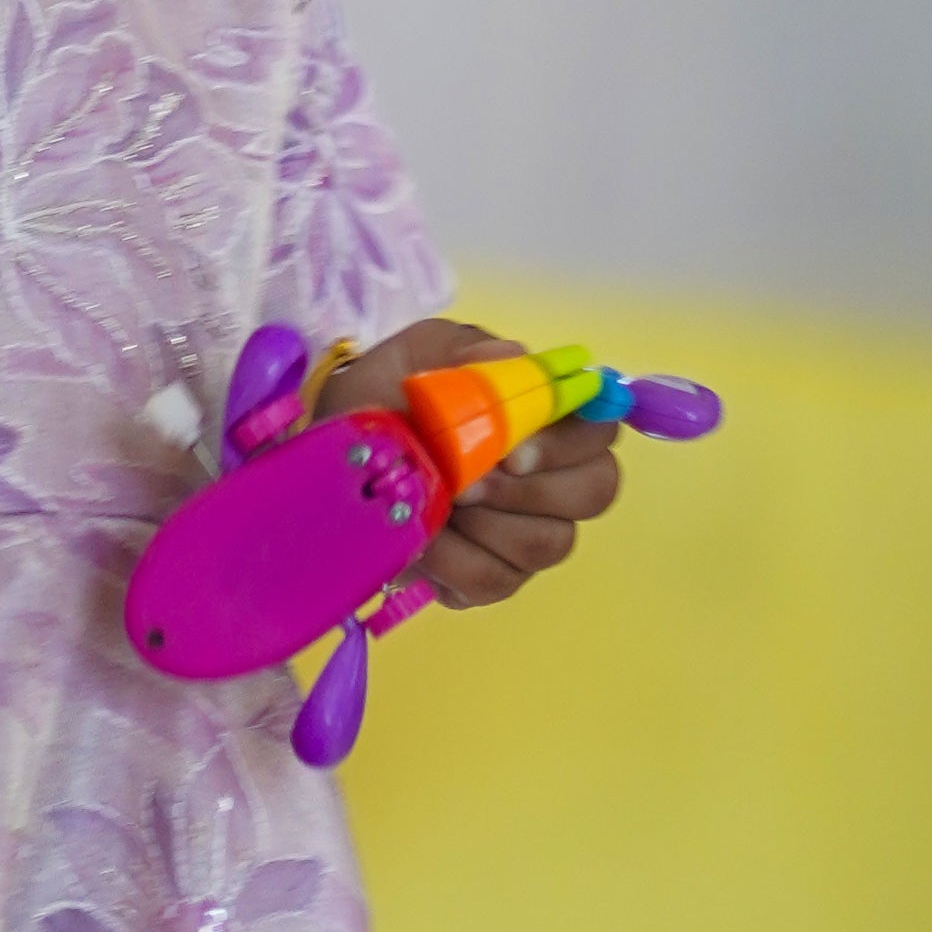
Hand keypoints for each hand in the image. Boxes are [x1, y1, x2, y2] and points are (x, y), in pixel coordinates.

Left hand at [321, 314, 621, 607]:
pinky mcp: (491, 579)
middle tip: (466, 483)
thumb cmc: (385, 399)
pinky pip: (494, 580)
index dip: (569, 443)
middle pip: (594, 492)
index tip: (513, 450)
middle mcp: (552, 480)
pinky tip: (421, 539)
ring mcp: (526, 534)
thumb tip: (509, 354)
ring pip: (547, 543)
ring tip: (436, 502)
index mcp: (546, 420)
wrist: (332, 454)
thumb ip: (461, 351)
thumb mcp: (412, 358)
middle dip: (529, 490)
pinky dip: (451, 560)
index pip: (600, 430)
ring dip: (485, 524)